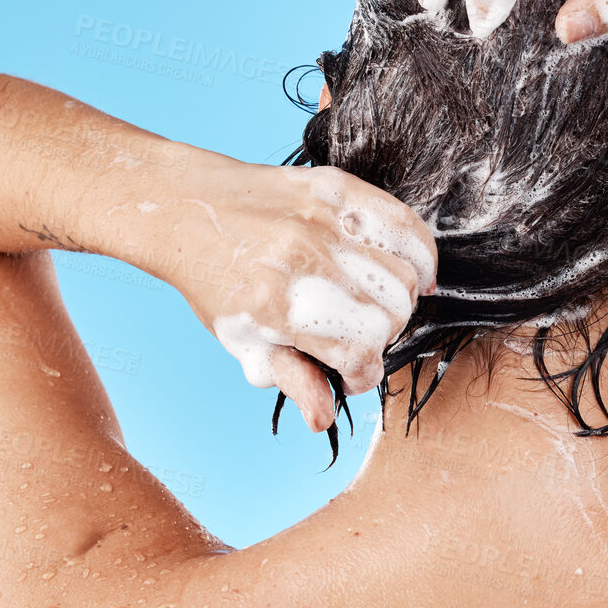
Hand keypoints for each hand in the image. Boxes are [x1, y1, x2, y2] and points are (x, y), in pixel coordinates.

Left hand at [163, 151, 436, 431]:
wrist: (187, 208)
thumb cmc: (216, 280)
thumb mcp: (244, 341)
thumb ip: (292, 378)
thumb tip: (324, 419)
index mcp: (276, 306)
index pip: (359, 356)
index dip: (363, 376)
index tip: (352, 375)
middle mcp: (305, 259)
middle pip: (389, 318)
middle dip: (380, 340)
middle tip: (358, 338)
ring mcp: (324, 219)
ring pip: (404, 277)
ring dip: (398, 303)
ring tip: (376, 307)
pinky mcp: (338, 188)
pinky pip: (407, 227)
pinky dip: (421, 257)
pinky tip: (412, 274)